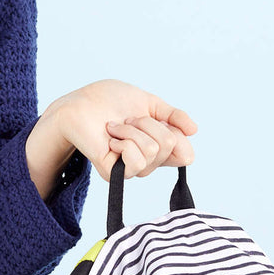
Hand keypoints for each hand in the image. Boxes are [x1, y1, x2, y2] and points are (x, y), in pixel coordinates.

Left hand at [47, 79, 197, 181]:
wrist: (79, 103)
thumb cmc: (108, 100)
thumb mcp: (148, 103)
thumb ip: (173, 115)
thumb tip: (194, 130)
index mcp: (156, 146)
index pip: (186, 155)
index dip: (178, 134)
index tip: (159, 119)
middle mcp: (147, 161)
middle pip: (172, 145)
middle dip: (150, 123)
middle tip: (128, 119)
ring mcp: (130, 168)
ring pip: (155, 150)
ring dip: (134, 130)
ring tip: (115, 126)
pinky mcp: (114, 173)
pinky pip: (137, 162)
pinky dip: (125, 141)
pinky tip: (110, 137)